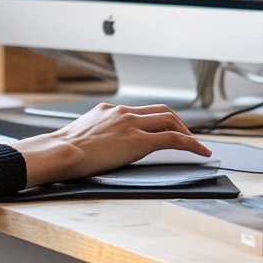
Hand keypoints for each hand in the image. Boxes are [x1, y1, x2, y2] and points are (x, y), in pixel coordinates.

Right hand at [11, 103, 211, 186]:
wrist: (62, 151)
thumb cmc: (67, 149)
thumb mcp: (84, 133)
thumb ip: (98, 133)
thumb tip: (101, 144)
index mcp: (109, 110)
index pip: (143, 110)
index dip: (161, 119)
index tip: (168, 128)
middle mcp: (123, 112)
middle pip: (161, 110)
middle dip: (179, 123)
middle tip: (189, 137)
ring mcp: (131, 124)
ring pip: (170, 120)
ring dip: (187, 132)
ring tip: (198, 146)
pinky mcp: (138, 141)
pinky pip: (172, 138)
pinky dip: (190, 144)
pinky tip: (201, 152)